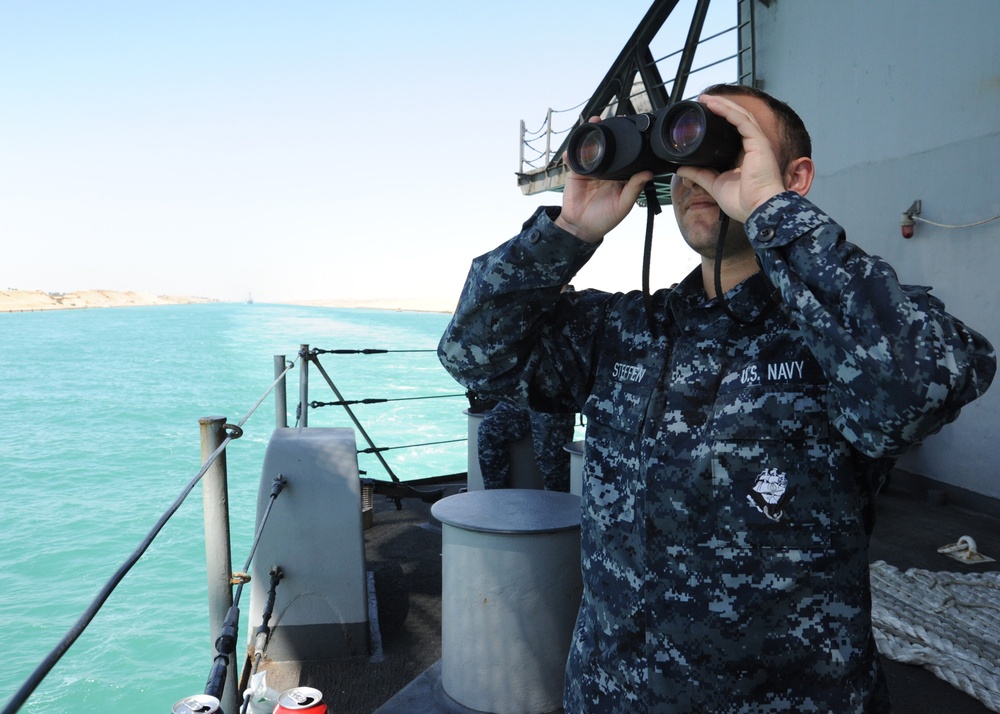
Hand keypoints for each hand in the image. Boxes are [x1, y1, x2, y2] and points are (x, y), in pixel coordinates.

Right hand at [554, 120, 653, 242]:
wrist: (581, 227)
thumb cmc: (605, 219)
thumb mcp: (623, 205)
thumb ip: (634, 189)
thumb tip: (648, 173)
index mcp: (621, 175)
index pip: (626, 153)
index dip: (628, 140)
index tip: (631, 126)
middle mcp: (607, 169)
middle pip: (608, 145)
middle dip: (608, 131)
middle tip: (611, 119)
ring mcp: (590, 169)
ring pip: (591, 148)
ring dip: (591, 134)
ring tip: (594, 123)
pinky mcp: (576, 173)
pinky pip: (573, 159)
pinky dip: (572, 152)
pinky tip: (573, 148)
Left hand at [674, 93, 786, 222]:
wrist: (757, 210)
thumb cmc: (744, 202)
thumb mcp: (715, 184)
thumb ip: (699, 175)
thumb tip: (681, 169)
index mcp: (744, 156)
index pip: (732, 131)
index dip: (719, 120)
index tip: (702, 115)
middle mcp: (752, 146)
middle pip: (737, 119)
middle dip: (720, 107)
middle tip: (702, 101)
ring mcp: (757, 143)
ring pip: (740, 115)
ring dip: (722, 105)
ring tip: (705, 99)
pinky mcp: (759, 142)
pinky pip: (742, 120)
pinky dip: (728, 111)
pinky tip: (714, 105)